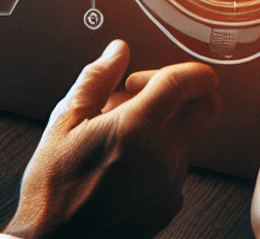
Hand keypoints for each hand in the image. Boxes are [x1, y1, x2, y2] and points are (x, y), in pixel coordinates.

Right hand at [2, 39, 219, 238]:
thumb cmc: (51, 191)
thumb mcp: (63, 124)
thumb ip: (97, 79)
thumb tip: (118, 51)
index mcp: (137, 129)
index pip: (188, 81)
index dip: (180, 70)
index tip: (162, 75)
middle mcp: (162, 157)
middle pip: (207, 107)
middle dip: (187, 95)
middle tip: (150, 100)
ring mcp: (169, 185)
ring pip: (187, 138)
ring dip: (164, 130)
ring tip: (121, 139)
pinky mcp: (167, 208)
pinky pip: (176, 169)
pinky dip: (159, 159)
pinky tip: (124, 166)